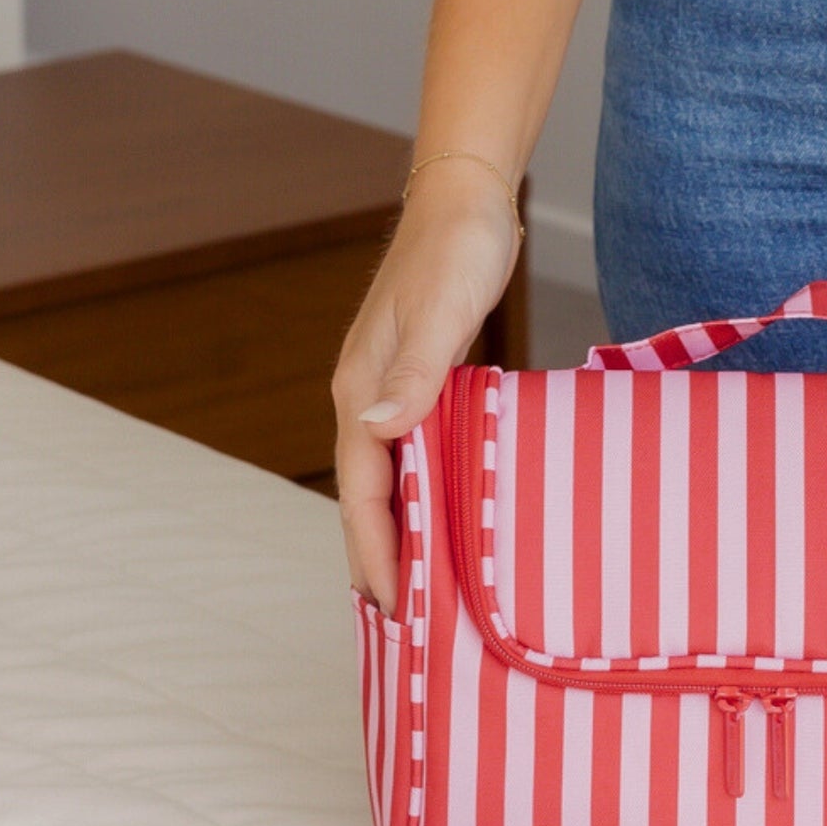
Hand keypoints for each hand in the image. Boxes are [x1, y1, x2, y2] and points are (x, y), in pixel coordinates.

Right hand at [330, 162, 521, 614]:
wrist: (466, 200)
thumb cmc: (456, 250)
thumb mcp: (441, 310)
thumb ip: (415, 372)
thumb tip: (379, 433)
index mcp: (360, 389)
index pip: (362, 490)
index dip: (376, 551)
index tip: (393, 606)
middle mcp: (366, 396)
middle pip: (368, 495)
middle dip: (381, 558)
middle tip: (407, 625)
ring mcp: (391, 390)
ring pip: (390, 479)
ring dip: (402, 531)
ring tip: (423, 589)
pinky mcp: (420, 381)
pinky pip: (414, 456)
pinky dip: (425, 495)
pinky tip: (447, 517)